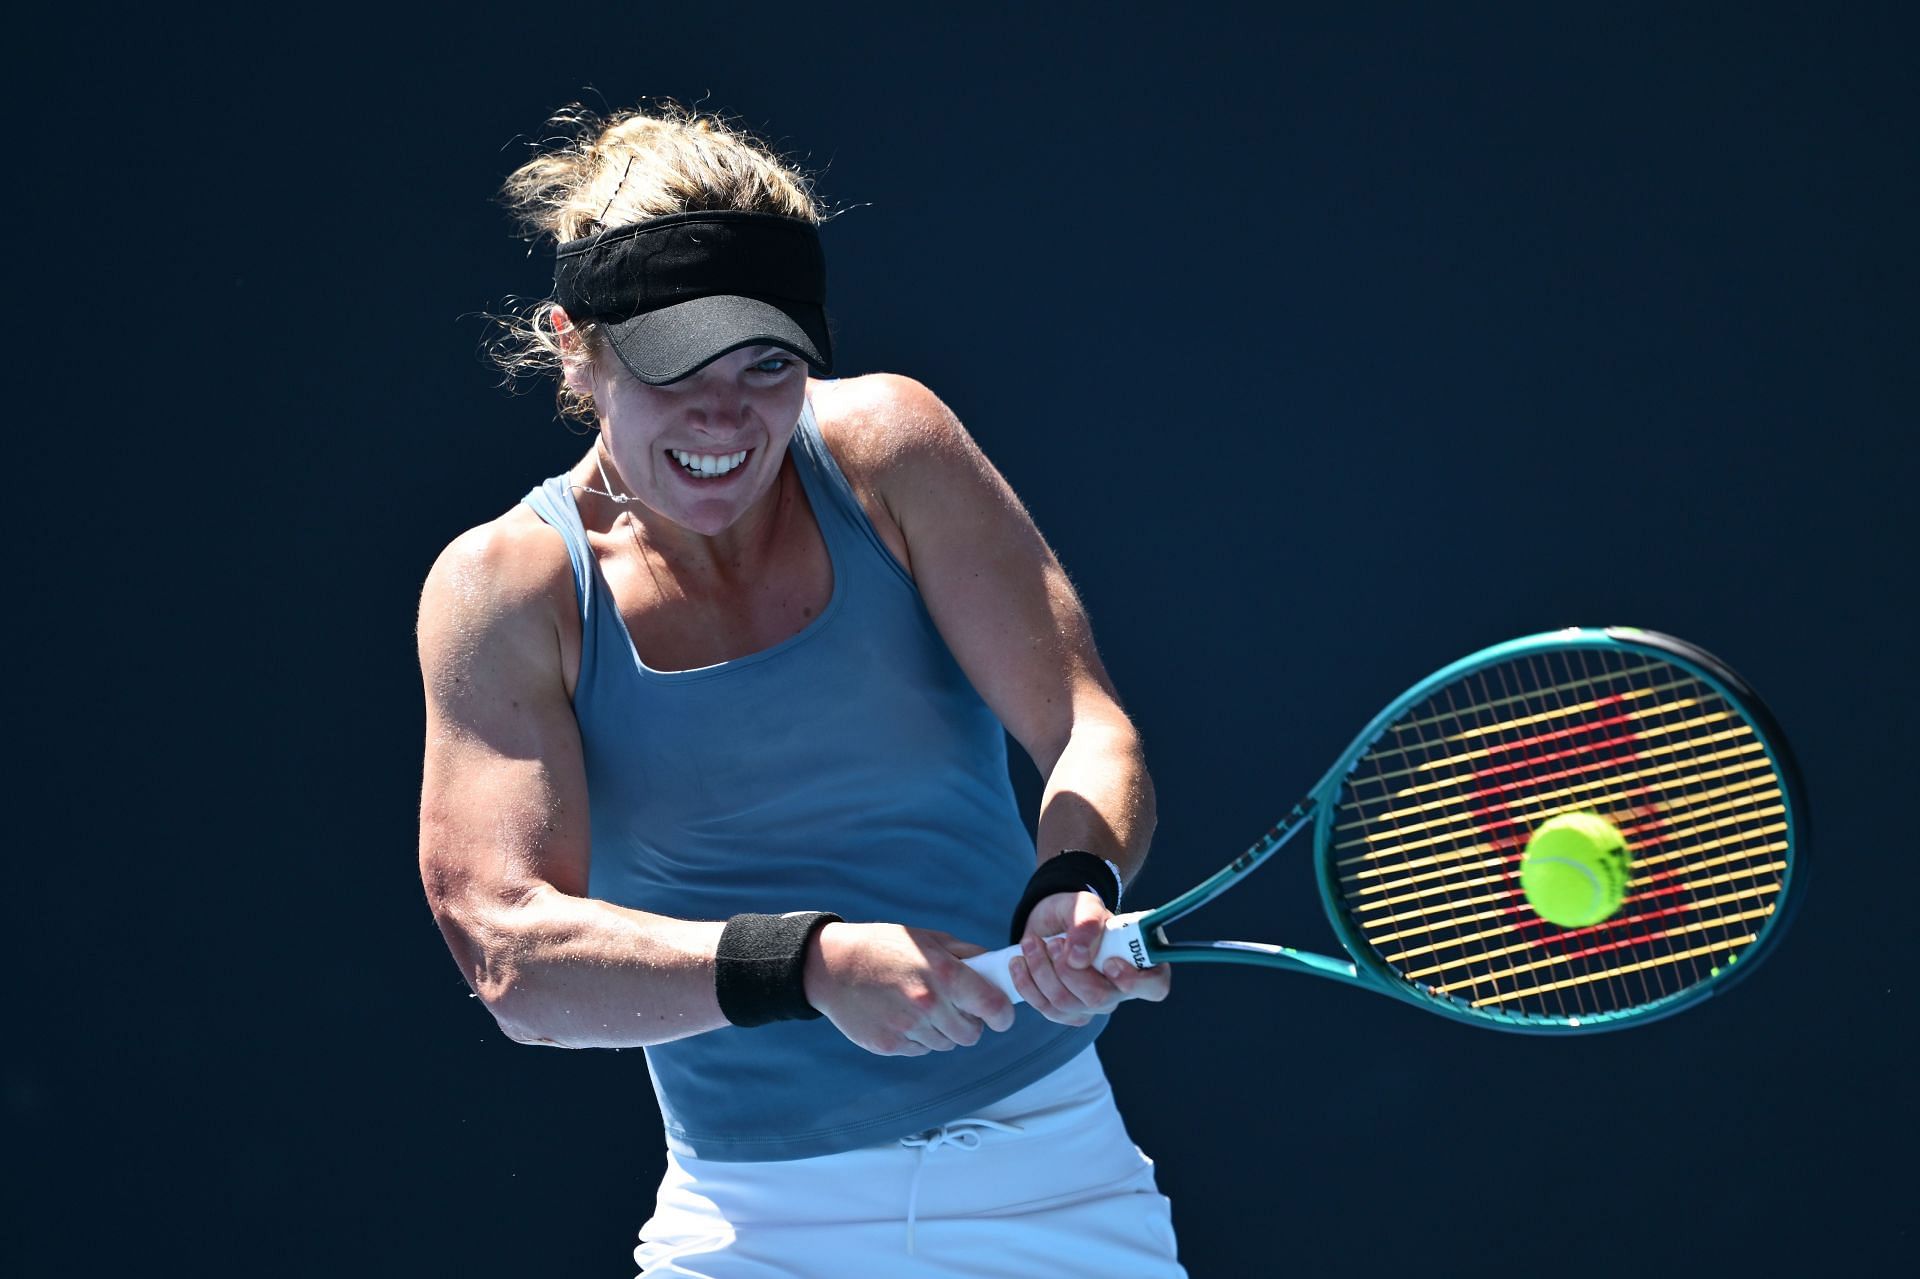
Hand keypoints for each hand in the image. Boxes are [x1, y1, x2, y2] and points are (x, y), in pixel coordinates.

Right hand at [802, 922, 1017, 1056]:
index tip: (1000, 1015)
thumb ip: (967, 955)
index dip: (1002, 1014)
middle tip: (956, 1008)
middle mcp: (928, 1004)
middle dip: (969, 1023)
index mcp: (944, 974)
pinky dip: (917, 1037)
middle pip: (971, 1034)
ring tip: (922, 1007)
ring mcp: (907, 1027)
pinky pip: (920, 1050)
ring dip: (942, 1030)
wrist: (832, 965)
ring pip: (945, 1044)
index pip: (994, 1008)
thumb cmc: (884, 947)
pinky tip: (901, 1014)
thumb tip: (996, 969)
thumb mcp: (928, 939)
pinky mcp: (888, 1045)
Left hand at [1009, 890, 1171, 1024]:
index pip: (1154, 986)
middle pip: (1099, 999)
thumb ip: (1087, 922)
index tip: (1109, 963)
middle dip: (1068, 971)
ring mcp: (1094, 1004)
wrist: (1053, 919)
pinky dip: (1027, 983)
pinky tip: (1019, 962)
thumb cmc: (1078, 912)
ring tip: (1031, 943)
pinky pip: (1046, 1009)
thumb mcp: (1084, 904)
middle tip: (1054, 943)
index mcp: (1140, 962)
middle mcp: (1121, 989)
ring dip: (1041, 971)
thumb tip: (1079, 956)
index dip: (1134, 982)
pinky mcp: (1067, 1011)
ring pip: (1067, 1004)